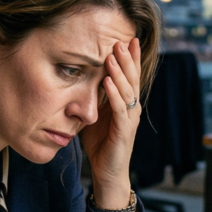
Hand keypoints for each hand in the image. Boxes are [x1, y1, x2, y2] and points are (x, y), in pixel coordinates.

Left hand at [79, 39, 141, 210]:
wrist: (107, 172)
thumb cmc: (101, 144)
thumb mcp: (94, 115)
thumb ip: (92, 98)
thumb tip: (79, 80)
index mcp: (125, 104)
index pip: (130, 77)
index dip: (130, 58)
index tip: (128, 39)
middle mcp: (131, 109)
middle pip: (132, 79)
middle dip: (127, 59)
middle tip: (121, 40)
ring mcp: (129, 120)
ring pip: (127, 91)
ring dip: (120, 72)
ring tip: (113, 55)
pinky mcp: (123, 132)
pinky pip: (120, 109)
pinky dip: (114, 94)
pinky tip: (108, 82)